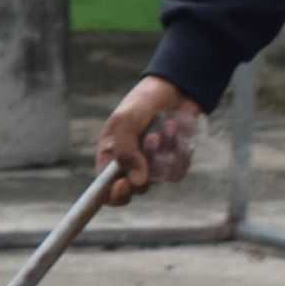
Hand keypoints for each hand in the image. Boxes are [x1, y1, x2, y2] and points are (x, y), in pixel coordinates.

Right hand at [94, 74, 204, 205]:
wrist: (173, 91)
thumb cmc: (141, 104)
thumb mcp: (125, 122)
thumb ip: (126, 151)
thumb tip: (138, 182)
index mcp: (110, 159)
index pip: (105, 190)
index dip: (113, 194)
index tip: (123, 184)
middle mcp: (130, 168)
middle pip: (137, 188)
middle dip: (147, 165)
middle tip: (153, 138)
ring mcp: (154, 168)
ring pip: (160, 177)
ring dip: (165, 150)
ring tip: (164, 126)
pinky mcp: (174, 164)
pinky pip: (178, 169)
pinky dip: (179, 149)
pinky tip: (175, 129)